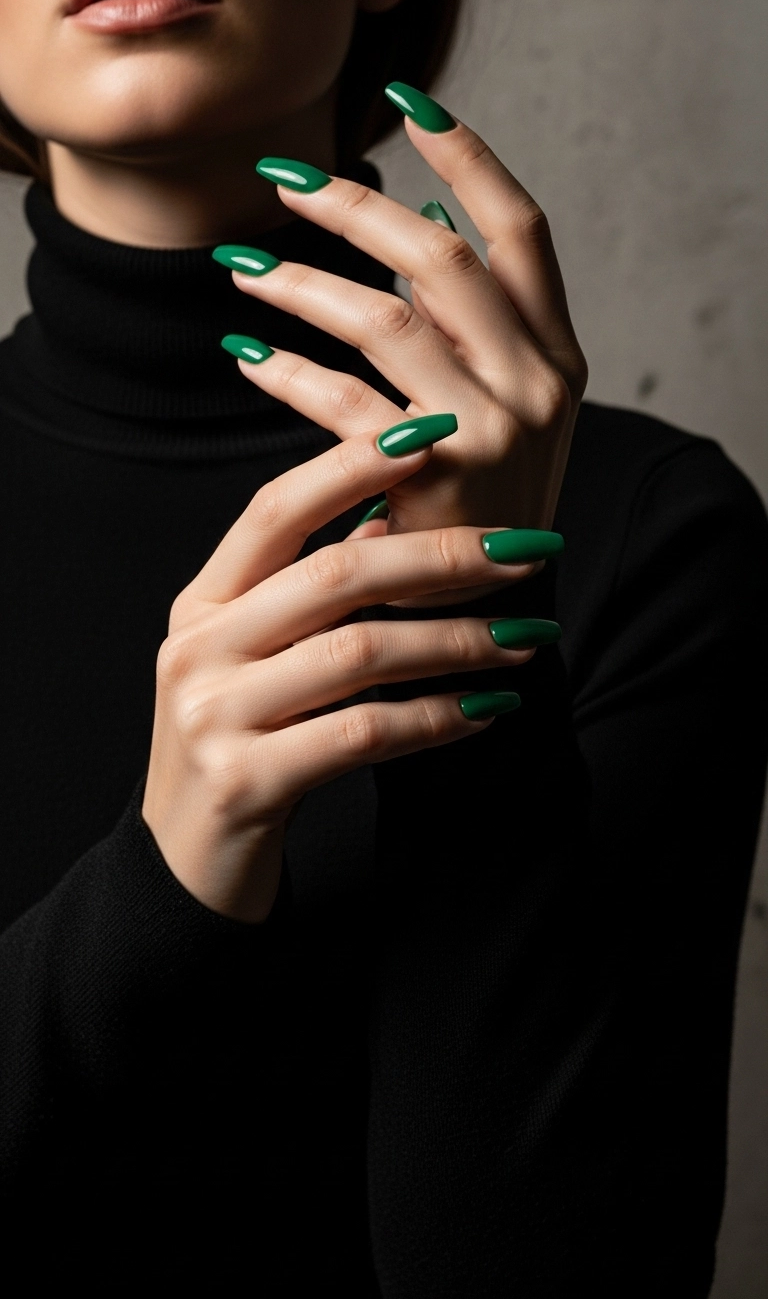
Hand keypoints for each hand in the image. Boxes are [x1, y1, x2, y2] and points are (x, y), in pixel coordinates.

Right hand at [142, 423, 546, 923]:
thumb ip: (311, 598)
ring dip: (457, 641)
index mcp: (201, 605)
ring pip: (360, 654)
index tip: (434, 433)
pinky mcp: (246, 782)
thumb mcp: (254, 661)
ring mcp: (214, 716)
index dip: (352, 466)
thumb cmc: (240, 748)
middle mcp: (199, 649)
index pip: (274, 511)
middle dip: (442, 557)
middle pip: (334, 577)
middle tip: (525, 553)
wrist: (185, 865)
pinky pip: (364, 734)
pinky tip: (487, 709)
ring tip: (525, 638)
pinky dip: (437, 717)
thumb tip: (399, 520)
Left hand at [217, 98, 586, 601]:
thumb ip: (477, 326)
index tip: (410, 103)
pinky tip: (246, 355)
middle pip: (445, 258)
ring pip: (387, 320)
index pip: (523, 231)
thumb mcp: (508, 407)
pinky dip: (288, 373)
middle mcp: (538, 382)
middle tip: (283, 178)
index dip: (471, 159)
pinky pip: (346, 404)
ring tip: (238, 271)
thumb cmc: (483, 502)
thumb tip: (426, 222)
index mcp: (558, 354)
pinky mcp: (440, 476)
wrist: (490, 612)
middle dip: (355, 206)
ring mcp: (495, 428)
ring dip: (302, 285)